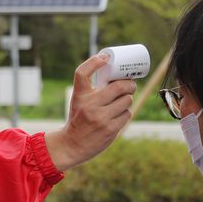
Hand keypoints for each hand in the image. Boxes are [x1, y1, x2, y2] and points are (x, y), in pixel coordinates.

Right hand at [44, 53, 136, 170]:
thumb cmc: (79, 117)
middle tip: (130, 85)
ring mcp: (101, 118)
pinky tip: (119, 114)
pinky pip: (127, 114)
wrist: (72, 144)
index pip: (83, 72)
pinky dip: (126, 113)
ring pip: (126, 100)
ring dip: (127, 100)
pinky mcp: (110, 130)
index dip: (95, 61)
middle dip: (130, 84)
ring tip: (122, 102)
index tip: (105, 57)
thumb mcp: (78, 99)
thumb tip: (110, 66)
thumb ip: (91, 86)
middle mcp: (90, 105)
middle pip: (119, 86)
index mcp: (80, 95)